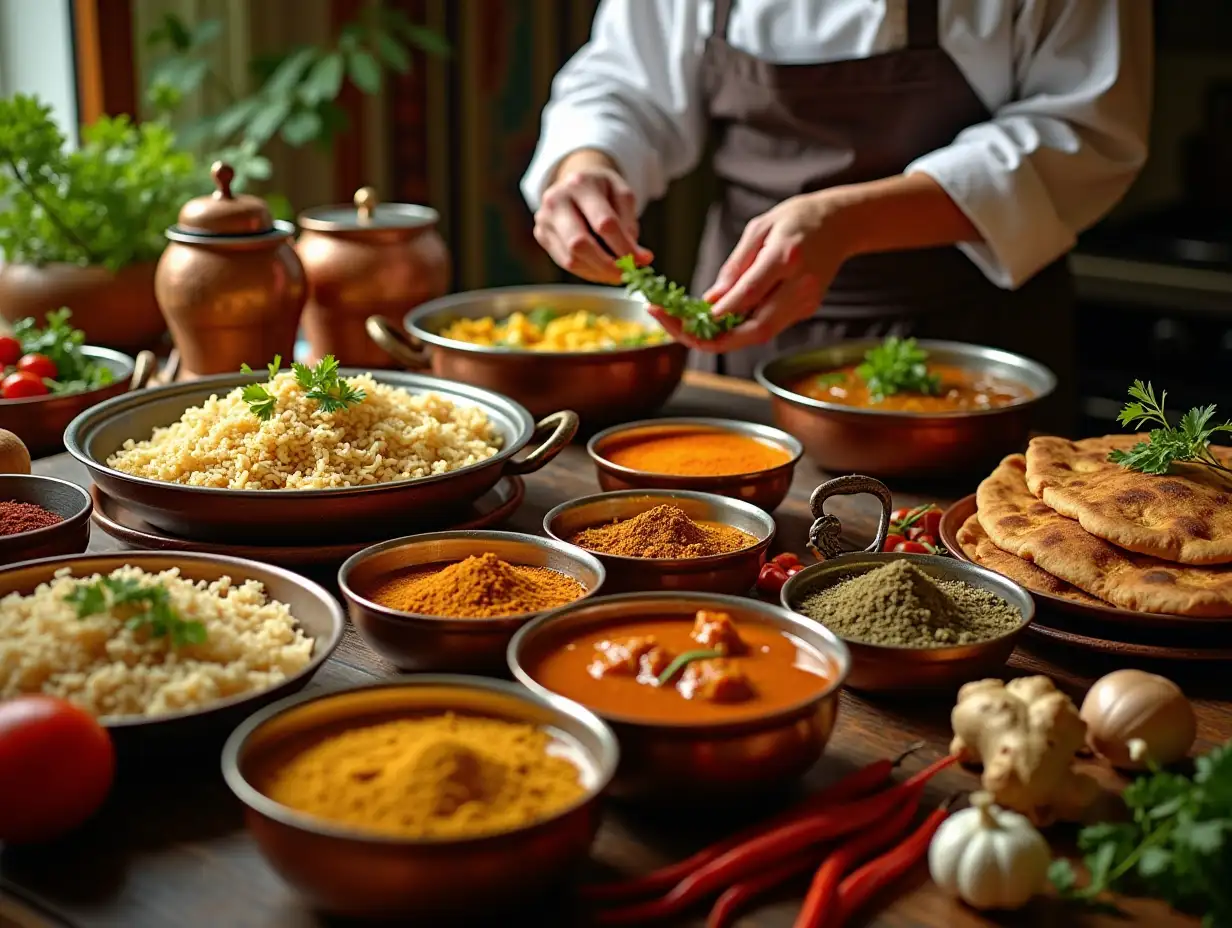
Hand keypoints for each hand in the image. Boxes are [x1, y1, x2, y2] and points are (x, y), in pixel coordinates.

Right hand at [533, 149, 652, 283]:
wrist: (575, 182)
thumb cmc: (603, 190)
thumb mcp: (622, 195)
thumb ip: (630, 224)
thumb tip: (639, 258)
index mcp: (580, 184)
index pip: (604, 223)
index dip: (624, 246)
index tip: (642, 260)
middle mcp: (556, 200)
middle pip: (579, 243)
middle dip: (607, 265)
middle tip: (626, 274)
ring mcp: (544, 218)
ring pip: (571, 258)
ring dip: (598, 272)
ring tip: (617, 273)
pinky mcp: (541, 234)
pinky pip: (565, 262)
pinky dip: (587, 271)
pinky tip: (602, 269)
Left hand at [653, 192, 853, 351]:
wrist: (841, 224)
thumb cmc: (797, 219)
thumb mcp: (759, 228)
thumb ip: (735, 267)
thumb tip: (711, 299)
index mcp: (786, 257)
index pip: (749, 295)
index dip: (719, 312)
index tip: (689, 317)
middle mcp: (800, 285)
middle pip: (757, 329)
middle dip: (716, 340)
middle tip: (682, 332)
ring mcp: (806, 302)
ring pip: (761, 334)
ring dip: (725, 337)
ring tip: (692, 327)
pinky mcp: (806, 310)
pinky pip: (769, 326)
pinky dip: (742, 328)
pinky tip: (722, 319)